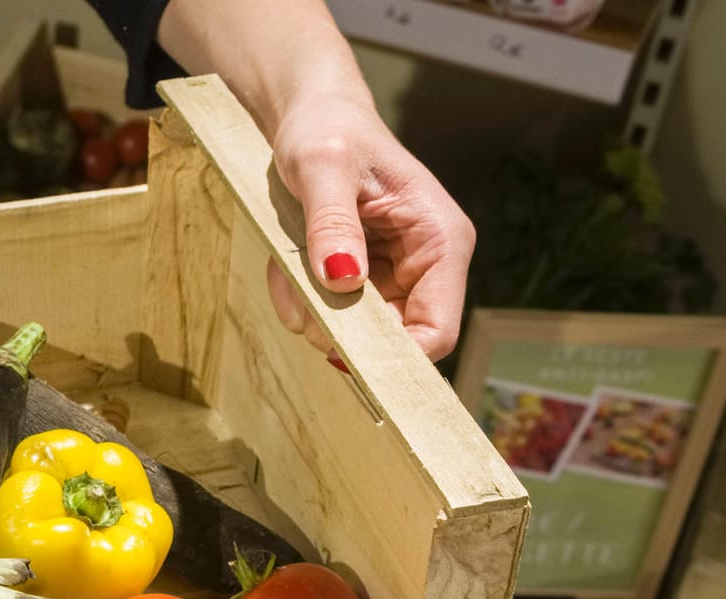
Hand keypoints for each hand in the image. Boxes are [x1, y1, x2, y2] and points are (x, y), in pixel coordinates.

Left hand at [266, 93, 474, 364]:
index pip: (437, 329)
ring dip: (311, 311)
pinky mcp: (361, 277)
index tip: (339, 355)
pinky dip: (300, 297)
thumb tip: (343, 281)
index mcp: (439, 239)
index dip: (396, 358)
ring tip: (286, 266)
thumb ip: (332, 224)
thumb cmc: (327, 129)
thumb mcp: (323, 168)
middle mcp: (425, 264)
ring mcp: (392, 274)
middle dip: (339, 332)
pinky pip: (329, 311)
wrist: (310, 114)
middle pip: (392, 341)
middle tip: (298, 301)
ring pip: (353, 331)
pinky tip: (286, 264)